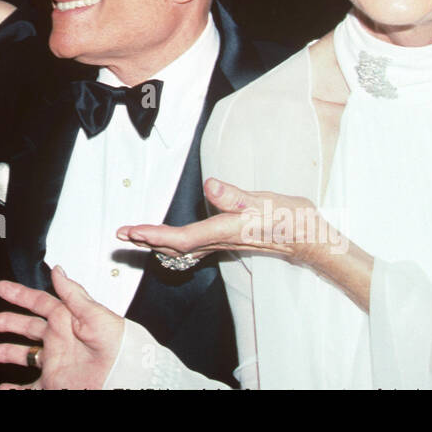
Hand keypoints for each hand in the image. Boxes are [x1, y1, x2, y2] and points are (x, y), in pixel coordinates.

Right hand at [0, 266, 124, 388]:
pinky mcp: (55, 383)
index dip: (19, 294)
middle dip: (5, 323)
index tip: (1, 288)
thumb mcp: (95, 315)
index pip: (38, 302)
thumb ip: (73, 294)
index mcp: (67, 319)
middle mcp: (59, 339)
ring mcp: (55, 362)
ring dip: (5, 352)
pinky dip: (14, 390)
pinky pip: (29, 388)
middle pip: (26, 327)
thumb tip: (58, 270)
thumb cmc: (119, 345)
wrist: (127, 376)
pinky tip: (2, 388)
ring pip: (24, 356)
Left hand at [120, 177, 373, 311]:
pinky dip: (176, 243)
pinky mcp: (229, 240)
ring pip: (184, 246)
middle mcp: (220, 239)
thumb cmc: (290, 217)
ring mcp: (224, 242)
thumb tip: (210, 186)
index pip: (182, 236)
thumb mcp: (266, 201)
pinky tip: (171, 242)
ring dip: (158, 241)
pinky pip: (196, 245)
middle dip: (148, 239)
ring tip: (135, 236)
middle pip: (176, 244)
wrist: (310, 237)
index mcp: (225, 229)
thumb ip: (237, 196)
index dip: (155, 235)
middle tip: (121, 235)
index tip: (132, 232)